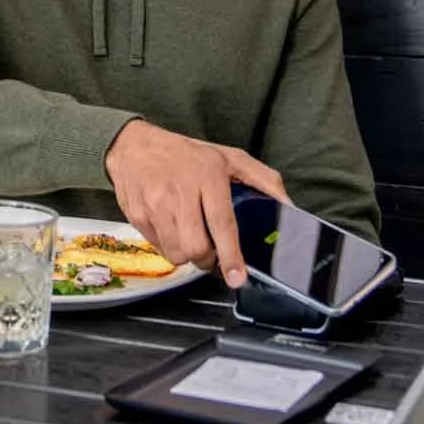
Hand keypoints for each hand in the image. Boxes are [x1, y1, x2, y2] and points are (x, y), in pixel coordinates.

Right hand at [103, 119, 288, 287]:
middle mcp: (180, 191)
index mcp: (207, 176)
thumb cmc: (186, 154)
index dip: (231, 255)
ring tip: (191, 237)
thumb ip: (263, 180)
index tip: (237, 276)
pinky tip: (172, 228)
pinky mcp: (138, 215)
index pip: (222, 223)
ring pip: (177, 253)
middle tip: (211, 252)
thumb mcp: (229, 157)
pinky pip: (159, 248)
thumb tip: (289, 206)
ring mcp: (155, 204)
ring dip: (188, 255)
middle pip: (196, 247)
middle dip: (207, 259)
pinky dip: (169, 246)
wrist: (134, 146)